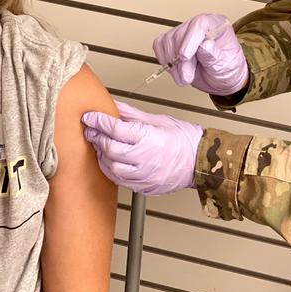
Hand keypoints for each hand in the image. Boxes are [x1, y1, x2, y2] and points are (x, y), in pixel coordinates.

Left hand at [81, 101, 202, 195]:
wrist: (201, 162)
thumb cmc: (184, 140)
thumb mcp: (157, 120)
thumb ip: (131, 114)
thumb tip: (113, 105)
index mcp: (148, 138)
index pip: (114, 129)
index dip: (98, 121)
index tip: (89, 117)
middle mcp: (145, 158)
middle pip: (110, 148)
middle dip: (96, 138)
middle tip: (91, 130)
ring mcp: (144, 175)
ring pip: (111, 168)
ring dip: (102, 156)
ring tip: (100, 145)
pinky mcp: (144, 187)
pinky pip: (120, 181)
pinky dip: (111, 170)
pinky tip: (111, 161)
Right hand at [153, 13, 248, 95]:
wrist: (221, 79)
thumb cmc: (227, 68)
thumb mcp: (226, 65)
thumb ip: (214, 56)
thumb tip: (205, 46)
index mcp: (215, 25)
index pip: (199, 25)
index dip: (189, 41)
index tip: (184, 57)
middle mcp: (198, 26)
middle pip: (180, 35)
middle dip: (181, 61)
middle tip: (187, 77)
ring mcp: (184, 33)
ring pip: (167, 42)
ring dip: (172, 65)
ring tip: (184, 77)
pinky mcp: (172, 42)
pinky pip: (159, 46)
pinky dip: (164, 61)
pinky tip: (176, 71)